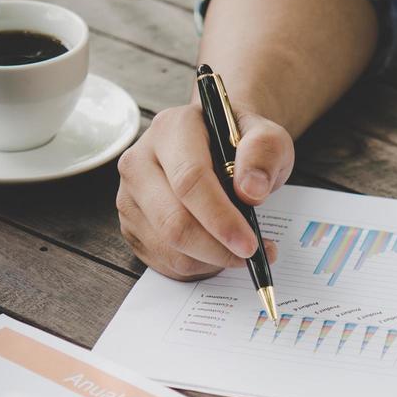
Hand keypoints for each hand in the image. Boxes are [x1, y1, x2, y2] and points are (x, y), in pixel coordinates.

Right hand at [115, 102, 291, 279]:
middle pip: (173, 222)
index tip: (249, 244)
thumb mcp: (266, 136)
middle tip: (250, 255)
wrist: (217, 145)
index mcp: (171, 130)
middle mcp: (140, 161)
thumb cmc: (240, 143)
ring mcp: (130, 196)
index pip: (189, 181)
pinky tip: (217, 251)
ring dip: (210, 261)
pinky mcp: (131, 225)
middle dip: (217, 249)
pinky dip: (198, 266)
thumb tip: (251, 190)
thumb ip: (264, 153)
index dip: (220, 219)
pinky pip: (164, 261)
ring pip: (168, 248)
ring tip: (238, 251)